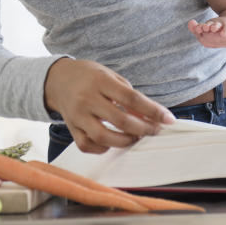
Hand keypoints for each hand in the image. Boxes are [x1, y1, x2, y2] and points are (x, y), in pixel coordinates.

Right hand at [44, 58, 174, 153]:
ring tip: (136, 137)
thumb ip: (129, 95)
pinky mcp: (71, 128)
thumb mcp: (110, 76)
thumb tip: (150, 117)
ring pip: (104, 137)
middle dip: (144, 129)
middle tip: (155, 130)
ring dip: (126, 141)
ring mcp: (77, 115)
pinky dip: (103, 148)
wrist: (57, 79)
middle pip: (120, 120)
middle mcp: (87, 98)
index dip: (153, 111)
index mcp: (100, 81)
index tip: (169, 119)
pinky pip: (88, 145)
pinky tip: (112, 141)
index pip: (131, 98)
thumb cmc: (89, 77)